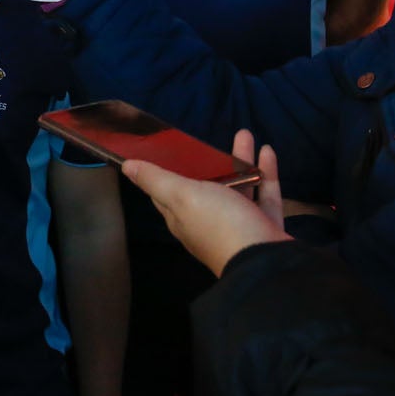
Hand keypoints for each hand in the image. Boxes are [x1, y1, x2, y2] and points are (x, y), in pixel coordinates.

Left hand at [123, 131, 289, 274]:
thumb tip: (126, 166)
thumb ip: (156, 180)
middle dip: (211, 161)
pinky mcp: (266, 226)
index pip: (167, 193)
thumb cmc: (219, 224)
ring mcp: (240, 225)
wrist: (265, 261)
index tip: (168, 149)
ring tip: (246, 135)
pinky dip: (266, 174)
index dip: (166, 172)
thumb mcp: (181, 197)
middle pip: (208, 186)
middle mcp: (210, 222)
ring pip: (239, 187)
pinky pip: (265, 195)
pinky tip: (268, 151)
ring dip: (241, 161)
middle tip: (214, 137)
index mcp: (184, 217)